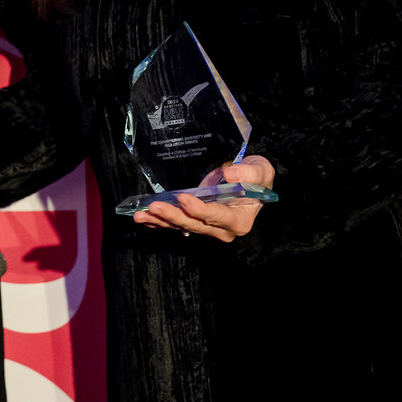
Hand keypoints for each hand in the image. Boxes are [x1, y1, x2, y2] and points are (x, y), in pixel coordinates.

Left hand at [131, 156, 275, 243]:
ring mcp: (207, 229)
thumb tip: (229, 173)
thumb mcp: (260, 170)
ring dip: (160, 221)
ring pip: (182, 227)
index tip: (182, 198)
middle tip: (154, 207)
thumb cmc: (256, 178)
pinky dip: (159, 221)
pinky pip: (176, 224)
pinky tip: (143, 218)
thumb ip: (249, 173)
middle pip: (194, 224)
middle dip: (173, 216)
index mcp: (238, 221)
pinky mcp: (196, 223)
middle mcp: (222, 230)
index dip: (199, 209)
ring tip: (140, 215)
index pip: (216, 217)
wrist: (251, 184)